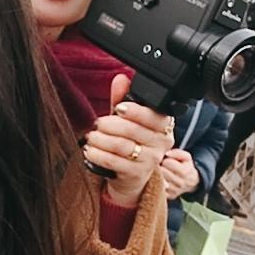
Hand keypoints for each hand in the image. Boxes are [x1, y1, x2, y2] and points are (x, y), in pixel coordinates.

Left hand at [82, 74, 174, 207]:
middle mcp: (162, 143)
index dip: (135, 111)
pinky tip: (90, 150)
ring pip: (122, 145)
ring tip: (91, 137)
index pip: (154, 116)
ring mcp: (151, 160)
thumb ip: (123, 98)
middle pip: (134, 130)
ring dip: (101, 139)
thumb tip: (121, 79)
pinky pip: (114, 162)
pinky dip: (98, 154)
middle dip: (110, 125)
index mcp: (164, 126)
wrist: (130, 176)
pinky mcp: (137, 174)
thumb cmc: (130, 142)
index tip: (118, 108)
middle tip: (98, 123)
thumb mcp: (126, 119)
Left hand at [161, 147, 199, 199]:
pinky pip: (158, 188)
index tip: (166, 161)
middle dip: (160, 167)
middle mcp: (180, 183)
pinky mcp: (169, 196)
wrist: (191, 182)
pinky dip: (157, 183)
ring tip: (162, 173)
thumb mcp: (186, 157)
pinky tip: (161, 180)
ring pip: (158, 180)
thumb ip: (177, 153)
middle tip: (163, 167)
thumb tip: (167, 154)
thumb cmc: (186, 166)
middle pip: (162, 171)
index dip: (165, 160)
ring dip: (158, 175)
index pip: (167, 163)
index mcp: (185, 172)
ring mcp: (174, 191)